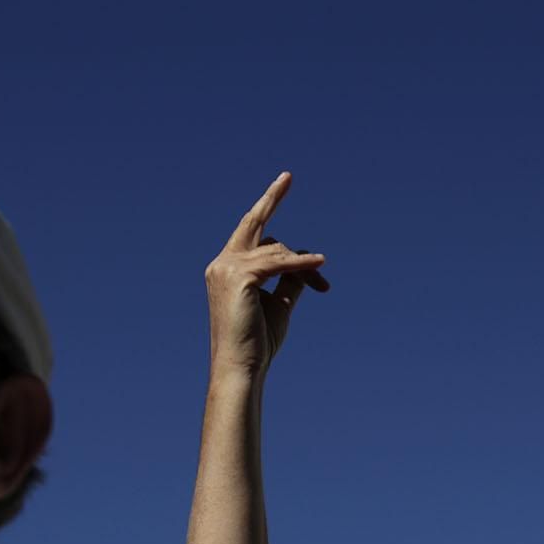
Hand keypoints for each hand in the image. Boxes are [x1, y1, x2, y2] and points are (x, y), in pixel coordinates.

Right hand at [204, 173, 328, 376]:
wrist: (242, 367)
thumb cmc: (258, 342)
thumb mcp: (279, 304)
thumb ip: (289, 280)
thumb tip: (304, 261)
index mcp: (227, 269)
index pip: (250, 235)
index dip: (268, 215)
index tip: (282, 189)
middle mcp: (221, 264)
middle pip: (252, 223)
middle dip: (271, 198)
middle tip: (287, 176)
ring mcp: (227, 268)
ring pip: (276, 251)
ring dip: (303, 267)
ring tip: (322, 286)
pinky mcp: (239, 277)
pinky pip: (279, 264)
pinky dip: (301, 266)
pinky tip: (319, 266)